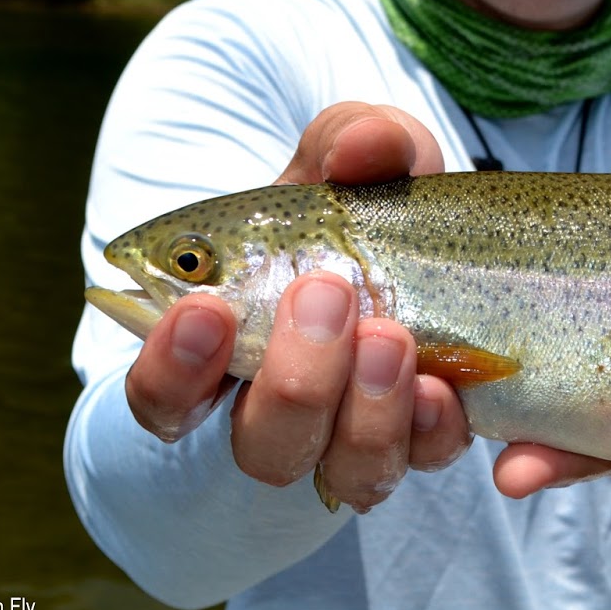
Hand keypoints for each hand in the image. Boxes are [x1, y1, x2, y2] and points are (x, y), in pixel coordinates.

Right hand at [121, 102, 474, 510]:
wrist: (446, 242)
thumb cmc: (363, 201)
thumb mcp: (352, 154)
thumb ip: (351, 136)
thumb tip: (359, 149)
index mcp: (228, 346)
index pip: (164, 394)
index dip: (171, 368)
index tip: (204, 310)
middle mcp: (283, 408)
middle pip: (264, 446)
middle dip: (295, 381)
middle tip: (327, 294)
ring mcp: (359, 431)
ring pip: (347, 473)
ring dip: (367, 413)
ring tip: (392, 337)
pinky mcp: (430, 433)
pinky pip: (430, 457)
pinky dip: (436, 430)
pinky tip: (446, 389)